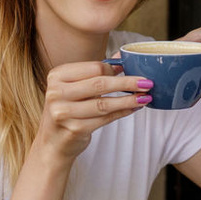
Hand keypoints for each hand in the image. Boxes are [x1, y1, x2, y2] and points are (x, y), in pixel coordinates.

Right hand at [36, 61, 151, 163]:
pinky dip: (122, 113)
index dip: (114, 69)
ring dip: (128, 100)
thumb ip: (95, 72)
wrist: (52, 142)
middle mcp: (56, 93)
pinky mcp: (74, 129)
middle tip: (147, 82)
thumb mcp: (75, 88)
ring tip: (145, 97)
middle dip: (127, 83)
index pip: (93, 67)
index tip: (131, 70)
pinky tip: (133, 108)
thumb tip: (121, 57)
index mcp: (57, 76)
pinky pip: (105, 119)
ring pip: (104, 104)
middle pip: (100, 84)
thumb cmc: (67, 109)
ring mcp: (63, 112)